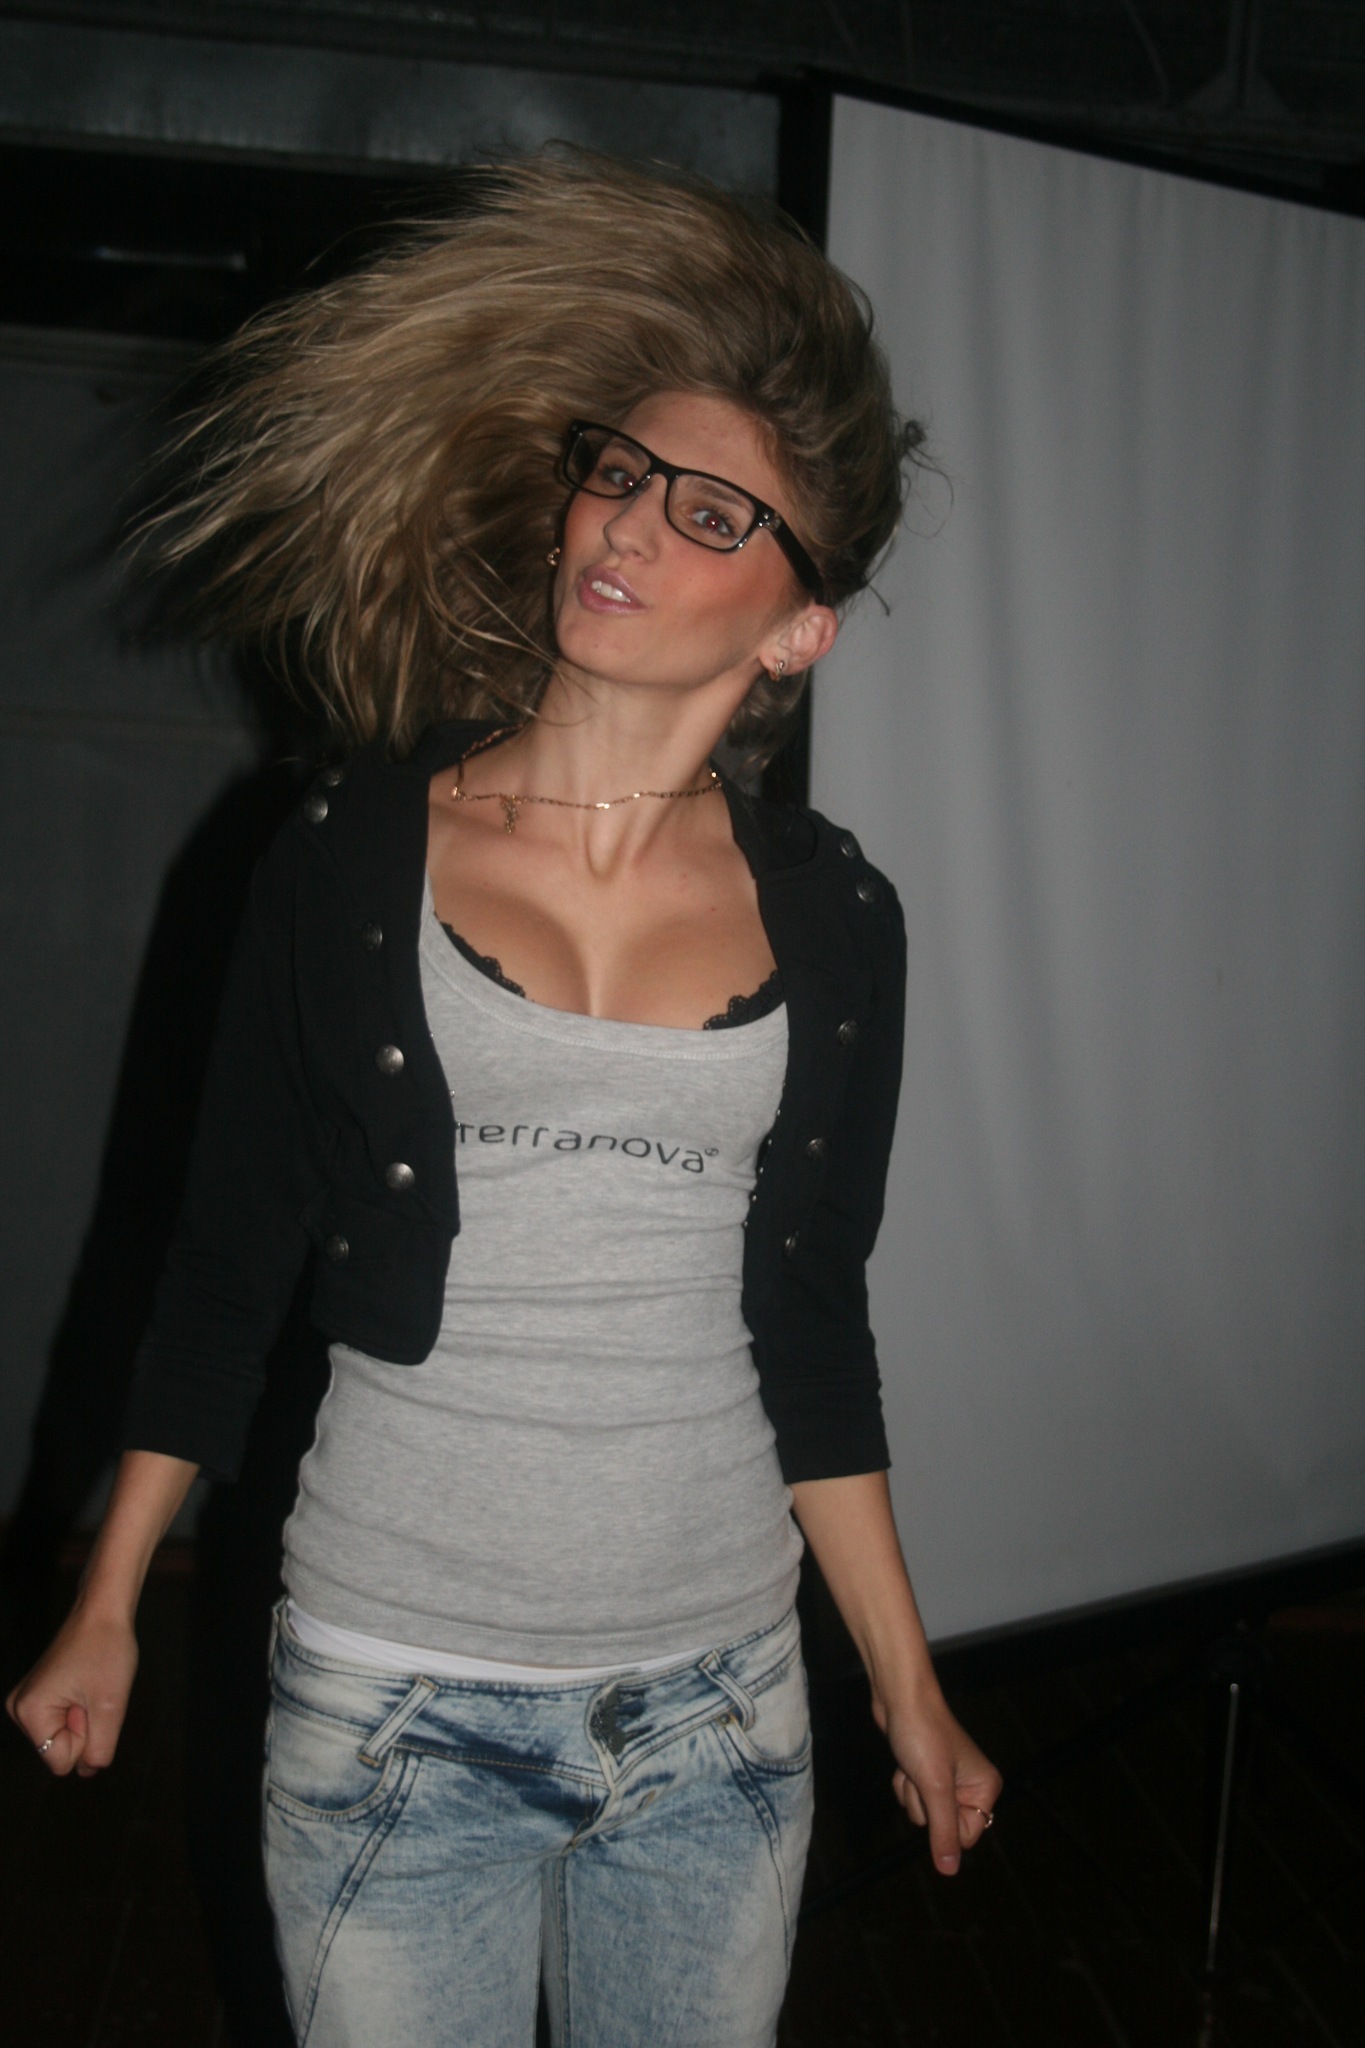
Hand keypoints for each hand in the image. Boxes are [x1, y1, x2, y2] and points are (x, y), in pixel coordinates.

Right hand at [5, 1603, 138, 1778]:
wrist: (103, 1611)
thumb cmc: (107, 1650)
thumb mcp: (111, 1706)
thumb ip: (100, 1748)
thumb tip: (88, 1771)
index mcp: (29, 1712)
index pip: (61, 1761)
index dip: (85, 1738)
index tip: (89, 1702)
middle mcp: (19, 1710)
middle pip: (59, 1750)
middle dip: (84, 1728)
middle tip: (91, 1692)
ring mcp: (26, 1702)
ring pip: (63, 1737)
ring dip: (84, 1719)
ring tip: (89, 1686)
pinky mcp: (38, 1695)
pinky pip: (63, 1722)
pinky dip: (80, 1710)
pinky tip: (84, 1685)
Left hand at [874, 1685, 1002, 1875]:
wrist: (900, 1698)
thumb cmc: (922, 1736)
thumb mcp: (935, 1788)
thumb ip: (944, 1831)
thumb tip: (949, 1871)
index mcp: (986, 1788)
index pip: (966, 1836)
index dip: (944, 1823)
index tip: (936, 1794)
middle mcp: (971, 1785)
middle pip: (942, 1826)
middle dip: (924, 1805)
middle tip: (922, 1775)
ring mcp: (948, 1779)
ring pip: (924, 1813)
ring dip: (911, 1793)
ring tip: (913, 1764)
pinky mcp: (927, 1772)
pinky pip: (913, 1797)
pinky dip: (904, 1783)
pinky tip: (905, 1762)